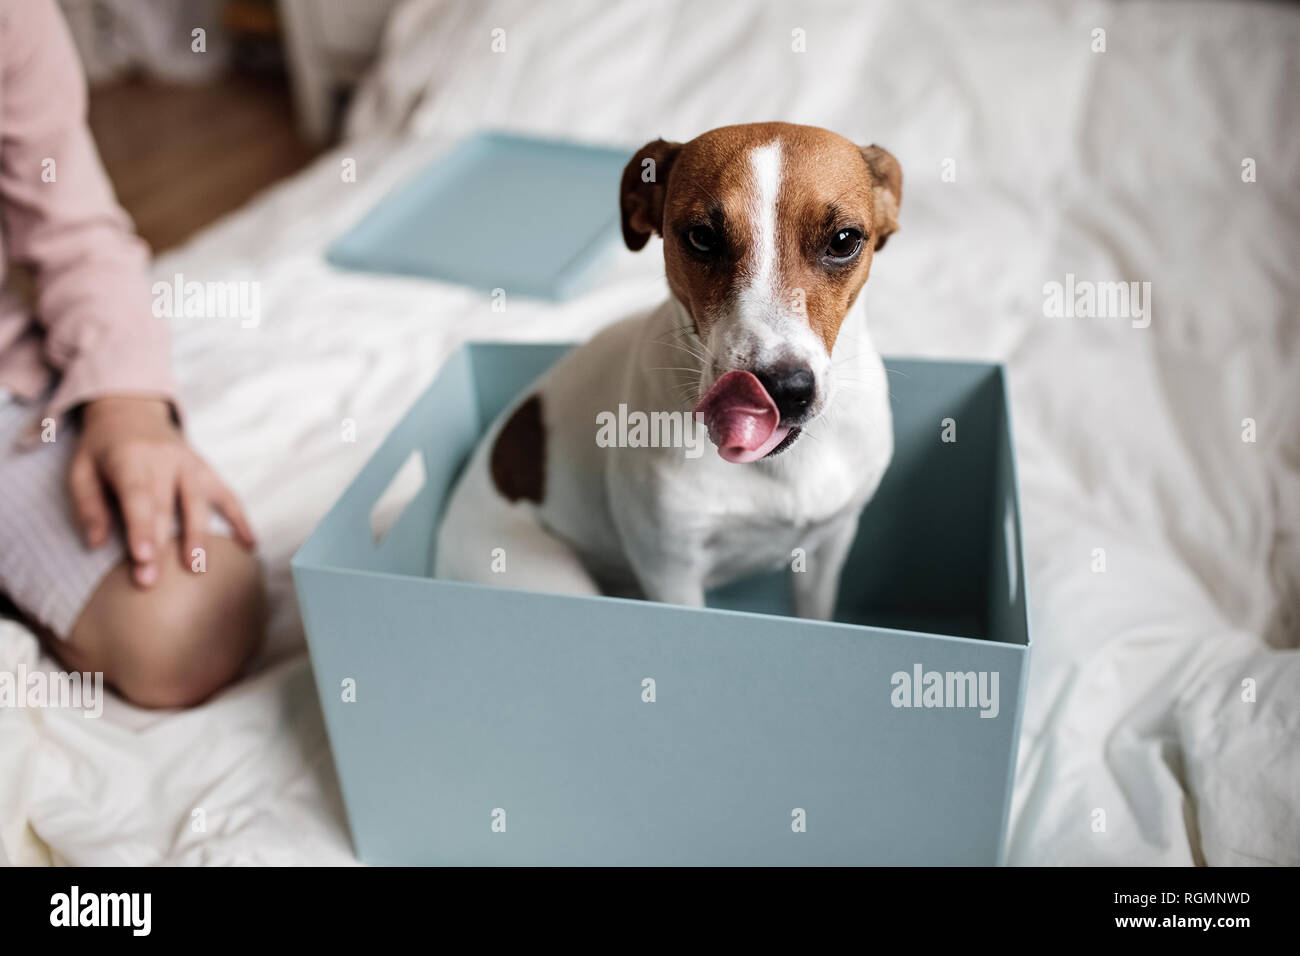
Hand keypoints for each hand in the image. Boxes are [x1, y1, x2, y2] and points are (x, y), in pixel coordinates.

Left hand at [68, 396, 254, 586]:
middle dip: (161, 547)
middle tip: (152, 582)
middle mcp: (165, 459)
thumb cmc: (102, 448)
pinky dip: (240, 519)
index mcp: (130, 458)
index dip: (141, 528)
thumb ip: (88, 506)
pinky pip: (227, 495)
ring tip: (198, 568)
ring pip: (198, 504)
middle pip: (166, 508)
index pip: (138, 497)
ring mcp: (190, 464)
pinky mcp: (206, 469)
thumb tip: (96, 544)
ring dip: (199, 538)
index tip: (143, 559)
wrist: (131, 409)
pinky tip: (249, 544)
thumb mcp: (80, 469)